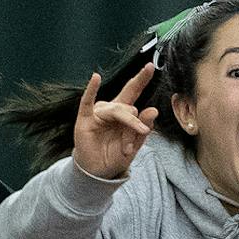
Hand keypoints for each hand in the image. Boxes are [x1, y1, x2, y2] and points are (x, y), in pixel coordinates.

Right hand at [71, 65, 157, 180]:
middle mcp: (111, 110)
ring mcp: (98, 114)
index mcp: (124, 112)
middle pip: (128, 106)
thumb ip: (143, 127)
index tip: (150, 66)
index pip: (133, 91)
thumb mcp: (135, 143)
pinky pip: (87, 103)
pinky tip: (95, 79)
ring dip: (125, 129)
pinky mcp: (85, 120)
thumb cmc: (115, 156)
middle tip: (141, 133)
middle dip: (135, 119)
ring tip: (127, 147)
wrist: (99, 172)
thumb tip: (153, 109)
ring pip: (117, 112)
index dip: (141, 79)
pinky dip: (91, 90)